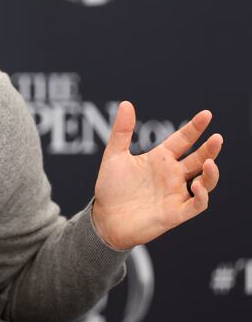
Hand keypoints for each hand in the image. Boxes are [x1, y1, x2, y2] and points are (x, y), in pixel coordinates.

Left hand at [92, 101, 221, 249]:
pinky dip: (201, 195)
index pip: (183, 140)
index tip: (206, 115)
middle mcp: (172, 175)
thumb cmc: (111, 188)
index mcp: (160, 159)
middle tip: (217, 138)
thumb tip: (126, 103)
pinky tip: (197, 184)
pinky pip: (196, 204)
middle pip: (198, 159)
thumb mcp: (114, 156)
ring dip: (211, 172)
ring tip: (209, 162)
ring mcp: (176, 193)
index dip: (195, 128)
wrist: (104, 219)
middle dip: (210, 148)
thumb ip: (122, 131)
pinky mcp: (176, 213)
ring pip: (205, 182)